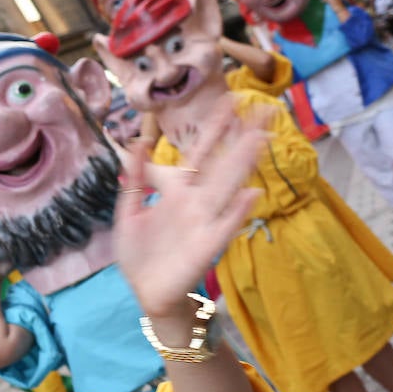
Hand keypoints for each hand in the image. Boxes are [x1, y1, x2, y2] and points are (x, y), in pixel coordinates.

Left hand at [113, 95, 264, 317]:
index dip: (213, 129)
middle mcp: (196, 201)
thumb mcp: (129, 211)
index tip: (229, 101)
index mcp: (178, 191)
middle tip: (264, 109)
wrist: (145, 291)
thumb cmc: (140, 252)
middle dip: (242, 137)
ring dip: (245, 163)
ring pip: (228, 186)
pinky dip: (238, 210)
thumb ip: (135, 179)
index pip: (199, 153)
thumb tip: (138, 143)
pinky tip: (252, 193)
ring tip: (261, 138)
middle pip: (223, 163)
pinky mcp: (207, 245)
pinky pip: (225, 225)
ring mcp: (204, 221)